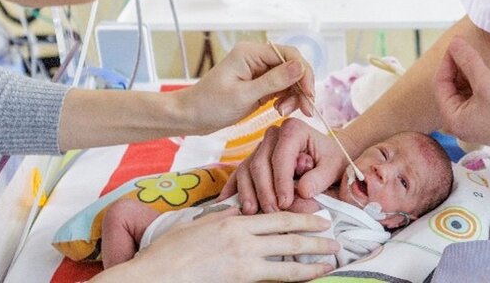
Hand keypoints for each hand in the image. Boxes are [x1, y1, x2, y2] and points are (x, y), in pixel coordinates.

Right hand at [94, 209, 338, 282]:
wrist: (154, 275)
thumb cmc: (170, 251)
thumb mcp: (199, 224)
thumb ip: (223, 218)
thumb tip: (240, 213)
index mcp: (234, 220)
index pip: (278, 216)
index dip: (302, 217)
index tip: (319, 218)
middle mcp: (243, 238)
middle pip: (288, 236)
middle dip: (315, 239)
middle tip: (336, 241)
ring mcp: (242, 261)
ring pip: (287, 261)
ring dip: (312, 262)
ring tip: (330, 263)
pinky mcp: (239, 279)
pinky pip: (273, 278)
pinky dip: (292, 279)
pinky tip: (305, 279)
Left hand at [184, 42, 314, 133]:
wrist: (190, 116)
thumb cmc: (210, 105)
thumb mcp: (244, 95)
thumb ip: (273, 81)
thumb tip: (299, 67)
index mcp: (251, 52)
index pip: (288, 55)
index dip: (303, 73)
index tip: (309, 94)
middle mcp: (257, 57)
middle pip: (292, 66)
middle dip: (301, 87)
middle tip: (306, 109)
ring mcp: (258, 70)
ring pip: (289, 78)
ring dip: (294, 95)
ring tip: (285, 112)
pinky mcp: (259, 83)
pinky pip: (281, 87)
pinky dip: (286, 98)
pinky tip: (281, 110)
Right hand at [219, 119, 346, 213]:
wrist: (326, 160)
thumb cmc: (331, 162)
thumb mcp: (333, 168)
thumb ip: (320, 178)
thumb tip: (303, 191)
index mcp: (293, 129)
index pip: (281, 155)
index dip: (281, 180)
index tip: (286, 202)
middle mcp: (273, 135)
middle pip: (260, 162)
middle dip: (265, 190)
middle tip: (272, 212)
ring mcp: (260, 148)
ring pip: (246, 169)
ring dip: (248, 192)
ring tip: (252, 212)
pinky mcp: (252, 161)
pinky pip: (239, 175)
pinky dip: (234, 190)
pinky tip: (227, 204)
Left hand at [433, 37, 489, 154]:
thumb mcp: (487, 83)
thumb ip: (469, 61)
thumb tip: (455, 42)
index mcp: (451, 118)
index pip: (440, 83)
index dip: (447, 62)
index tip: (456, 45)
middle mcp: (458, 122)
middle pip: (450, 86)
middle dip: (457, 67)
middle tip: (466, 48)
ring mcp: (471, 121)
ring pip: (462, 90)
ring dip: (468, 73)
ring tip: (476, 57)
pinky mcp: (484, 119)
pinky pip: (474, 95)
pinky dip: (476, 82)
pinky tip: (484, 72)